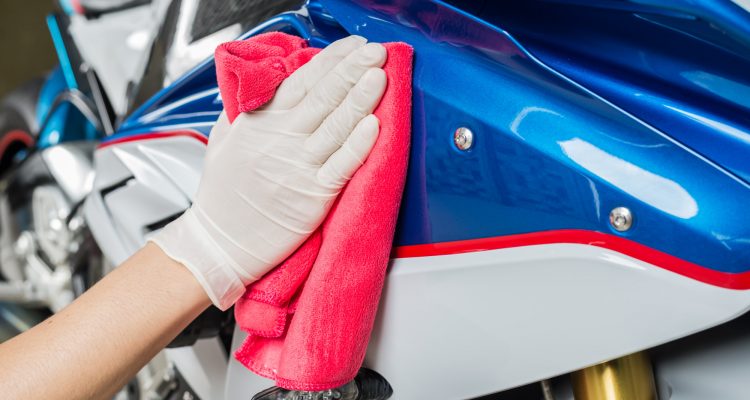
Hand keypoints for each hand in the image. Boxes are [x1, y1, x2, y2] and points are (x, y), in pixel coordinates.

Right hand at [151, 36, 386, 308]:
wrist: (220, 244)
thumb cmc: (224, 194)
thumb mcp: (224, 139)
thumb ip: (248, 109)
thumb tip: (272, 81)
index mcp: (261, 123)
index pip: (301, 82)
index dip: (329, 61)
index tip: (351, 46)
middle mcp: (280, 140)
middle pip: (322, 98)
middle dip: (351, 71)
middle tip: (375, 52)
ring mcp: (297, 168)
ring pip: (335, 127)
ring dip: (360, 99)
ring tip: (379, 75)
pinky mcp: (312, 197)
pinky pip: (340, 166)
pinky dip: (357, 145)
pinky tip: (373, 125)